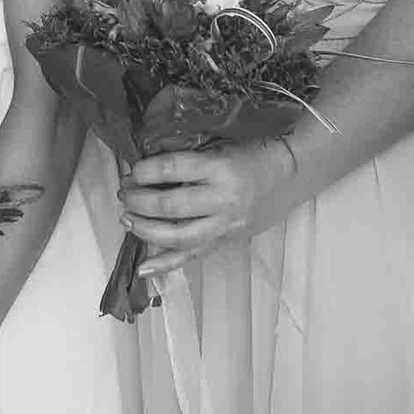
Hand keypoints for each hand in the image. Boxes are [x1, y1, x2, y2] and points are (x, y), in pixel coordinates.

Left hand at [120, 140, 299, 279]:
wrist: (289, 175)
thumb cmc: (251, 153)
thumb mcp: (220, 144)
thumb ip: (188, 157)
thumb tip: (145, 168)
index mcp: (220, 167)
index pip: (173, 169)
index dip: (145, 171)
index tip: (131, 170)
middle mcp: (223, 198)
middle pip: (171, 205)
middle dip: (139, 201)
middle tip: (124, 194)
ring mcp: (225, 224)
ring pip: (178, 236)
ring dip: (146, 229)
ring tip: (127, 220)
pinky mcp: (225, 241)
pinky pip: (191, 257)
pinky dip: (165, 264)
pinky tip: (142, 269)